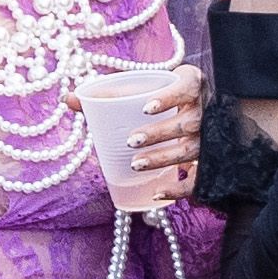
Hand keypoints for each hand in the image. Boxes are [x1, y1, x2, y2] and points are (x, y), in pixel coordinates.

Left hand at [88, 64, 205, 217]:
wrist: (201, 108)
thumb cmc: (168, 95)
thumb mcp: (146, 87)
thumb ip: (109, 93)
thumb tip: (67, 98)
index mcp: (191, 85)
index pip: (186, 88)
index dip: (169, 97)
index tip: (145, 107)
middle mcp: (205, 110)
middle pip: (187, 124)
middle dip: (160, 133)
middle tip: (131, 140)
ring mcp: (209, 137)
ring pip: (191, 150)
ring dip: (164, 159)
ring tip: (136, 164)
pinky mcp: (208, 159)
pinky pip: (199, 177)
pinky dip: (180, 188)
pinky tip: (158, 192)